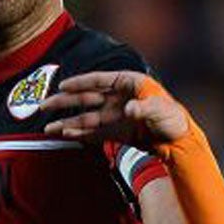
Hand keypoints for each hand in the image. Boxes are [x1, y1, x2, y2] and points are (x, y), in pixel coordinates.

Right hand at [43, 71, 190, 145]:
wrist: (180, 142)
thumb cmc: (174, 120)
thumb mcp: (162, 111)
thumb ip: (144, 109)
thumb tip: (128, 110)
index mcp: (128, 84)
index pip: (99, 80)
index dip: (80, 83)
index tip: (63, 86)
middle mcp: (117, 98)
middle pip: (86, 98)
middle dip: (64, 102)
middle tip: (43, 106)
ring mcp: (115, 115)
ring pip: (86, 116)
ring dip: (67, 121)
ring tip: (47, 126)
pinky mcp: (116, 132)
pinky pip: (94, 132)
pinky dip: (79, 133)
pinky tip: (64, 134)